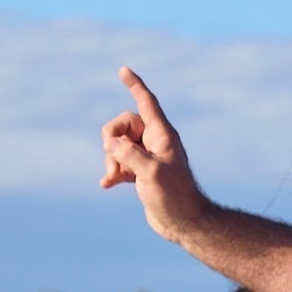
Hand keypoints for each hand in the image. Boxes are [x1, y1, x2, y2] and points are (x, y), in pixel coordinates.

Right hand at [99, 67, 210, 242]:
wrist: (183, 222)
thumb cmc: (174, 196)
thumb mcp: (151, 173)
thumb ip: (129, 154)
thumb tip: (111, 143)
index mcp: (162, 135)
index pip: (146, 103)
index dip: (135, 85)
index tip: (124, 70)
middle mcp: (154, 142)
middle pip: (123, 125)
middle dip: (111, 138)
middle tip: (111, 154)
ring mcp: (147, 157)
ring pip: (117, 145)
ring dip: (111, 160)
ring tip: (115, 177)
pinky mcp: (140, 173)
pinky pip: (119, 163)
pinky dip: (112, 171)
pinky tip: (107, 185)